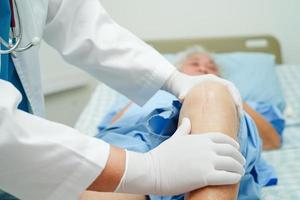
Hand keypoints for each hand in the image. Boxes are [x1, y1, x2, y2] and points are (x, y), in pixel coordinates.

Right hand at [115, 118, 244, 194]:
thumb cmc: (161, 155)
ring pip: (232, 164)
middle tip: (241, 162)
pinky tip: (236, 178)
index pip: (222, 138)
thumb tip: (188, 120)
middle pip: (231, 150)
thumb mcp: (174, 139)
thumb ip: (184, 129)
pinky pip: (227, 176)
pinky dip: (235, 177)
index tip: (236, 148)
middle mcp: (206, 148)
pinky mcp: (205, 177)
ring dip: (239, 168)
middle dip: (239, 157)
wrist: (151, 170)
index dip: (233, 143)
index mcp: (199, 138)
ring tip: (240, 172)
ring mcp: (206, 162)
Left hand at [162, 70, 242, 116]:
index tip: (238, 107)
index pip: (230, 86)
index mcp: (213, 79)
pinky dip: (228, 111)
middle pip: (233, 93)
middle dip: (238, 105)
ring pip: (230, 99)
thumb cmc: (181, 86)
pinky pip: (225, 103)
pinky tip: (227, 122)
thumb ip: (183, 92)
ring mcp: (217, 90)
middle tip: (239, 118)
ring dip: (234, 109)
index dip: (236, 96)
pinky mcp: (214, 96)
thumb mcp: (182, 89)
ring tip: (236, 122)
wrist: (177, 85)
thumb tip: (182, 98)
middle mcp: (217, 83)